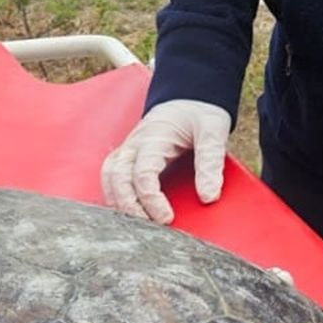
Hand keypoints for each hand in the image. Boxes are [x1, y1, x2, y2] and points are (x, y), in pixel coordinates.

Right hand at [101, 99, 230, 224]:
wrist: (190, 94)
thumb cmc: (200, 111)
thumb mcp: (213, 131)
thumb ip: (210, 163)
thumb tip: (209, 197)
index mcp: (154, 137)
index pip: (142, 174)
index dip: (152, 200)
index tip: (168, 218)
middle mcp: (135, 143)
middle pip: (117, 178)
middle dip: (130, 206)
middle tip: (150, 229)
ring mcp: (129, 148)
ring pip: (108, 177)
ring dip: (118, 202)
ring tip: (137, 225)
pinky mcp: (128, 155)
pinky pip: (111, 176)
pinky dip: (115, 196)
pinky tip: (128, 213)